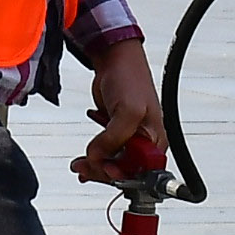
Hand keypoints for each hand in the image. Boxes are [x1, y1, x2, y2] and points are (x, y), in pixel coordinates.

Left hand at [70, 39, 159, 182]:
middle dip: (102, 171)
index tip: (104, 169)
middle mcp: (144, 143)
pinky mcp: (115, 132)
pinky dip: (93, 155)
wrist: (115, 60)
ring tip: (79, 164)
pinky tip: (85, 154)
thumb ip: (113, 139)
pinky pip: (105, 152)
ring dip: (95, 165)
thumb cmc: (130, 80)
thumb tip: (97, 157)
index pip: (141, 172)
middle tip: (85, 167)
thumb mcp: (127, 111)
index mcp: (155, 141)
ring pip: (113, 163)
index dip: (121, 175)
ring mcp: (129, 138)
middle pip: (124, 171)